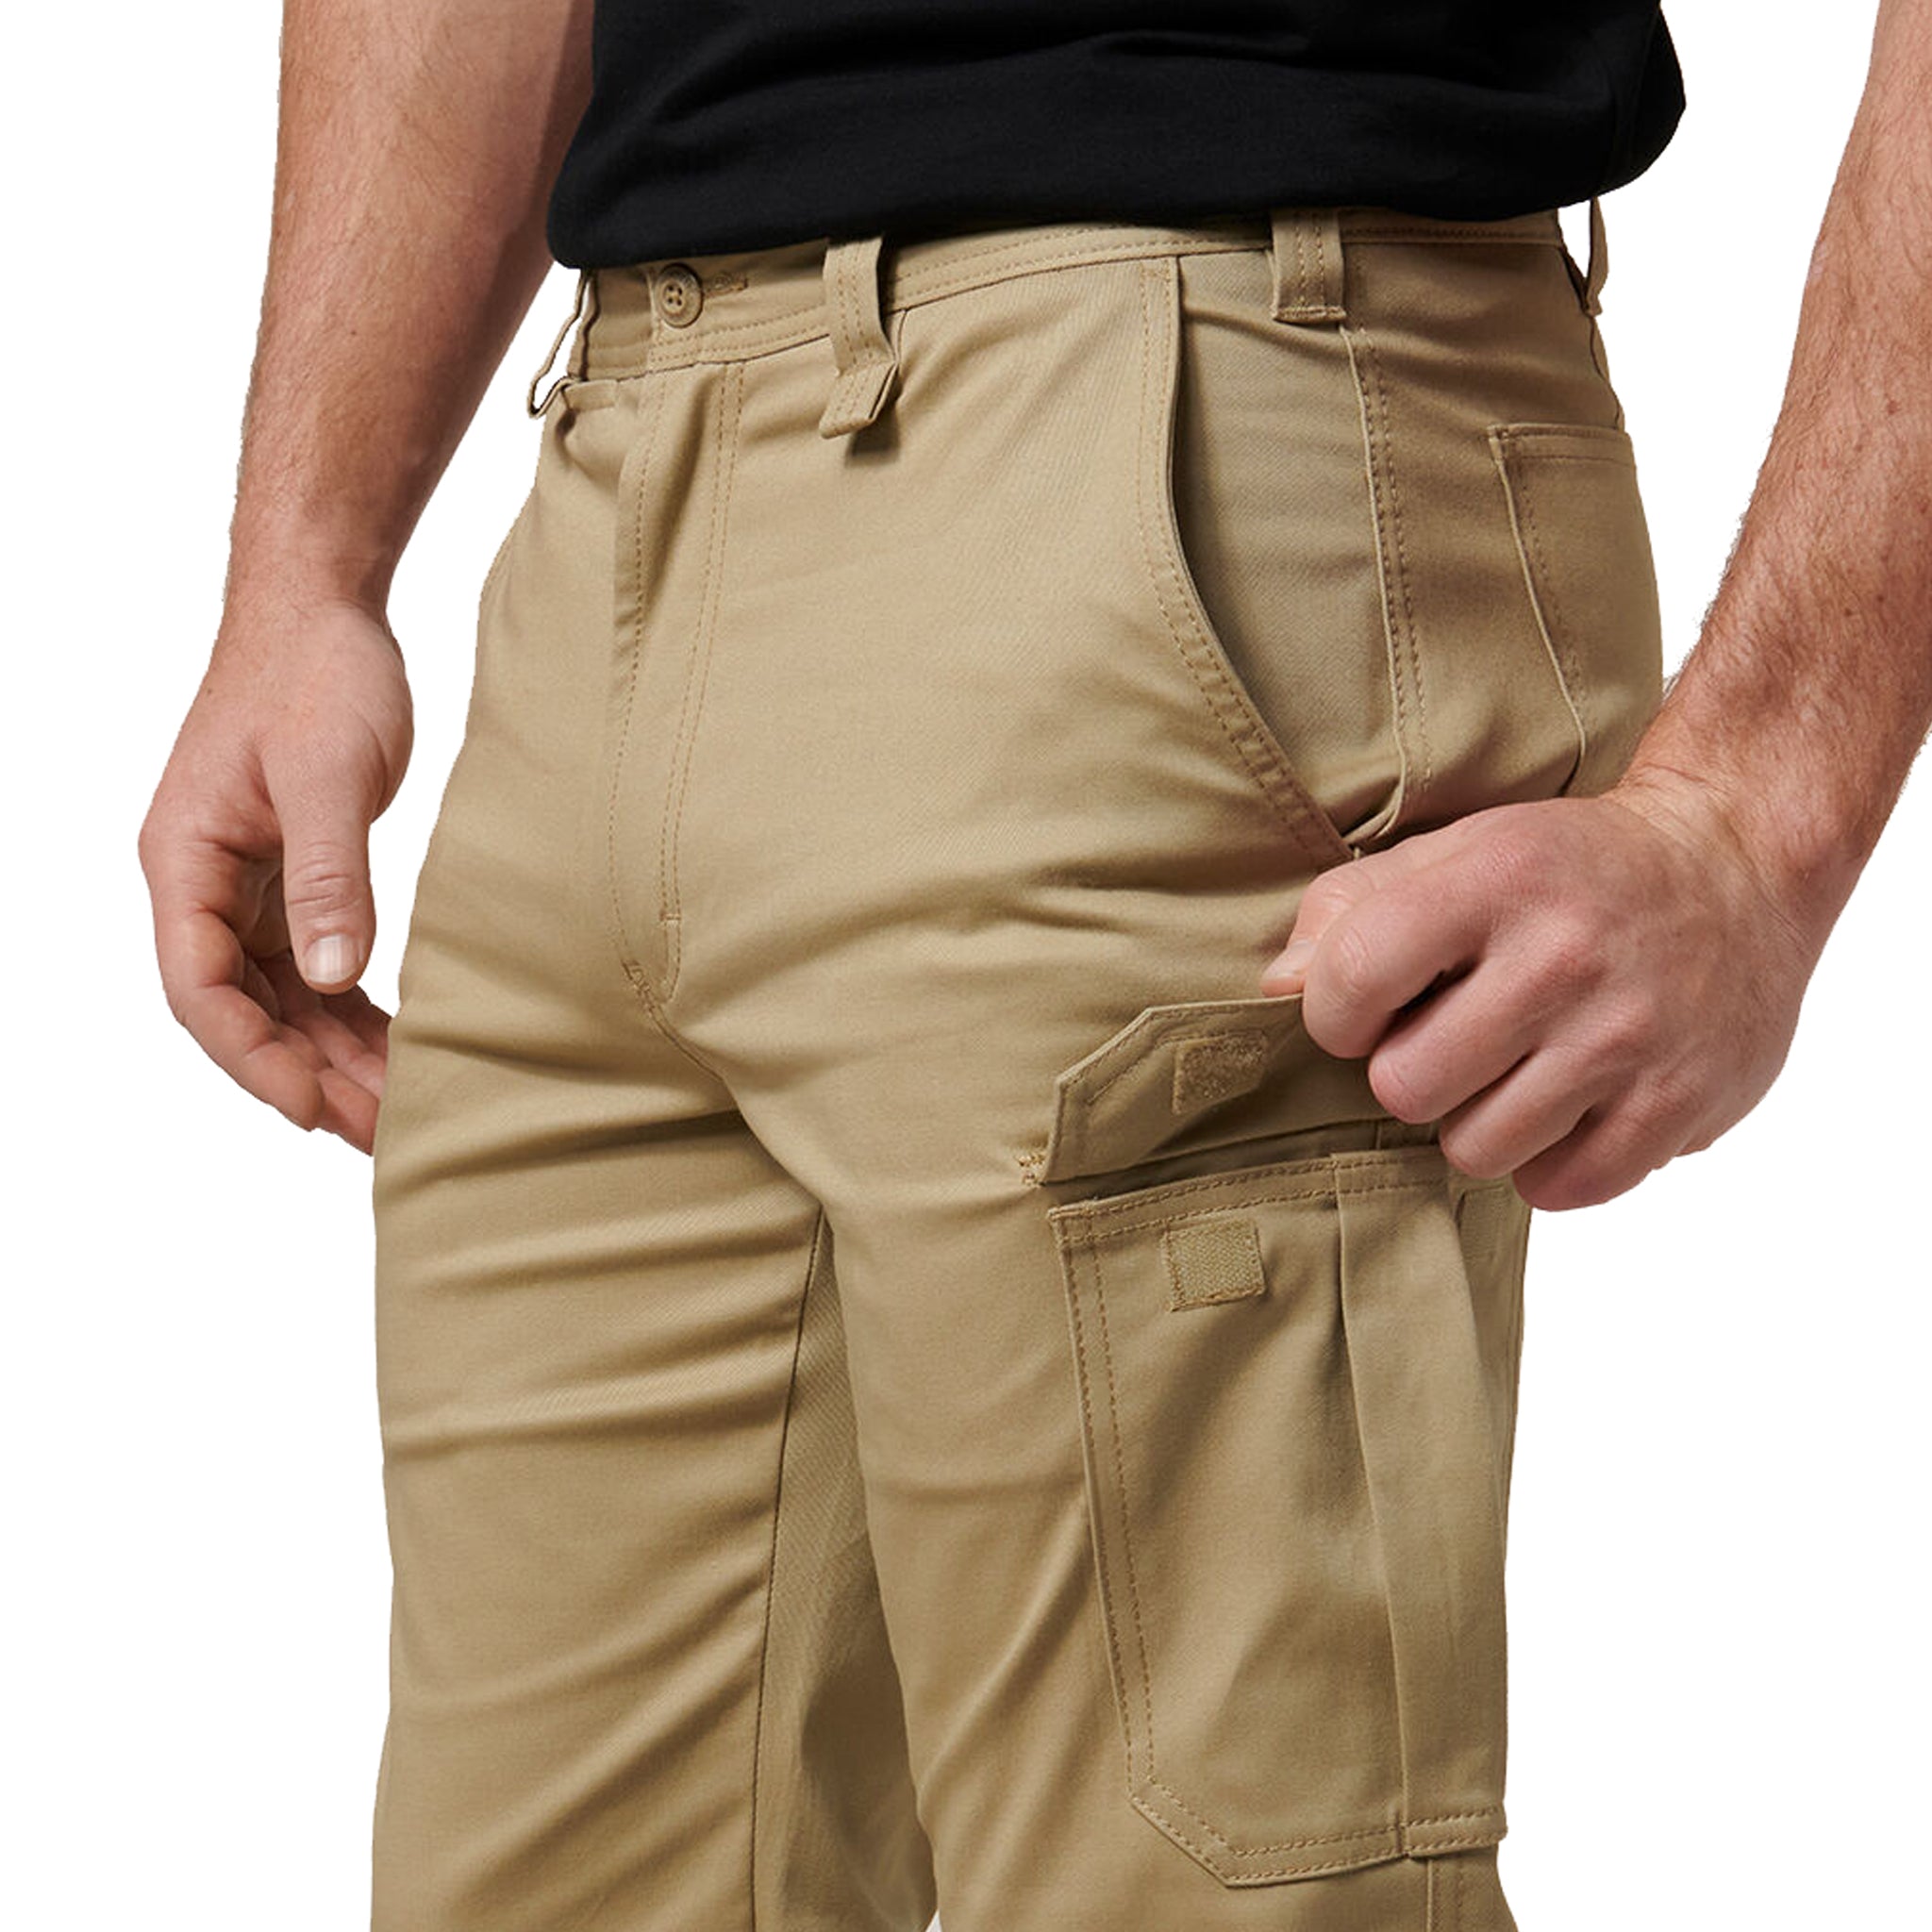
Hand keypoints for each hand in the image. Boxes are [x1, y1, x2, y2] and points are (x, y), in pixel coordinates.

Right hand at [139, 596, 412, 1154]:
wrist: (326, 612)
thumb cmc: (315, 674)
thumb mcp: (326, 775)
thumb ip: (327, 878)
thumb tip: (332, 980)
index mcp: (184, 862)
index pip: (201, 989)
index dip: (254, 1060)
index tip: (317, 1109)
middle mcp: (204, 884)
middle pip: (243, 1011)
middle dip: (309, 1077)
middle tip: (384, 1132)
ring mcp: (246, 886)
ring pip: (282, 998)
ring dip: (336, 1055)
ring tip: (401, 1108)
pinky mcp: (293, 879)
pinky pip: (313, 969)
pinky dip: (352, 1013)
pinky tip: (400, 1049)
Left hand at [1257, 776, 1822, 1209]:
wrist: (1736, 862)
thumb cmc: (1569, 867)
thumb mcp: (1461, 850)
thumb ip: (1352, 907)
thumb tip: (1275, 988)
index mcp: (1496, 879)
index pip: (1349, 980)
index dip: (1335, 1013)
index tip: (1369, 1007)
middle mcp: (1563, 957)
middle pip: (1405, 1087)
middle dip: (1412, 1073)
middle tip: (1456, 1041)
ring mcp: (1627, 1036)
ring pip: (1475, 1150)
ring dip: (1479, 1123)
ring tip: (1515, 1071)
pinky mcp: (1680, 1103)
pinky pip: (1560, 1188)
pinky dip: (1550, 1162)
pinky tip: (1566, 1105)